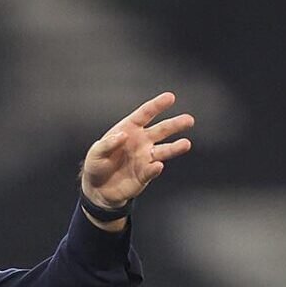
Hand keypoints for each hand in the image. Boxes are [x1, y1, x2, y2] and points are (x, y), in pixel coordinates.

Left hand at [80, 91, 193, 208]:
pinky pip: (152, 170)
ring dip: (175, 147)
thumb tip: (123, 135)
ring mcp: (145, 158)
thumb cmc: (97, 165)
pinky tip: (157, 165)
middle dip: (175, 124)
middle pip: (161, 130)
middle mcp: (141, 141)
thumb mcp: (96, 152)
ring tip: (186, 144)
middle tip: (189, 120)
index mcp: (129, 129)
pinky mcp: (145, 174)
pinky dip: (154, 168)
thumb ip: (107, 144)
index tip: (170, 97)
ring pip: (164, 150)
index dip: (157, 106)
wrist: (98, 189)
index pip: (145, 114)